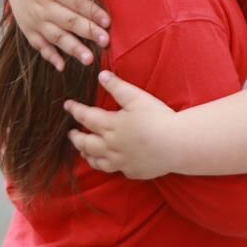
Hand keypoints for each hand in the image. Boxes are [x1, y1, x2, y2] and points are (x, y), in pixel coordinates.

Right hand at [0, 0, 110, 70]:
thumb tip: (98, 7)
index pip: (76, 1)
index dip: (93, 12)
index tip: (108, 22)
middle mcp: (43, 5)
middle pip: (69, 21)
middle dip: (88, 32)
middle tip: (105, 41)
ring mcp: (33, 19)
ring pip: (56, 36)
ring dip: (73, 48)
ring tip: (88, 59)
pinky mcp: (26, 29)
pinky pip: (39, 45)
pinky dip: (50, 56)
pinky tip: (62, 66)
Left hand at [64, 71, 180, 179]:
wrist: (178, 144)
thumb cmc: (159, 118)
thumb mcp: (138, 98)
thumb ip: (118, 87)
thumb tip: (101, 75)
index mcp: (112, 125)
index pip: (86, 117)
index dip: (75, 110)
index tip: (67, 105)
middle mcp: (112, 146)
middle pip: (86, 143)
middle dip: (76, 137)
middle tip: (71, 133)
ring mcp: (121, 161)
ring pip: (96, 161)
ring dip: (87, 154)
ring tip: (83, 151)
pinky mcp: (132, 171)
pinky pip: (115, 169)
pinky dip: (107, 165)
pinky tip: (109, 161)